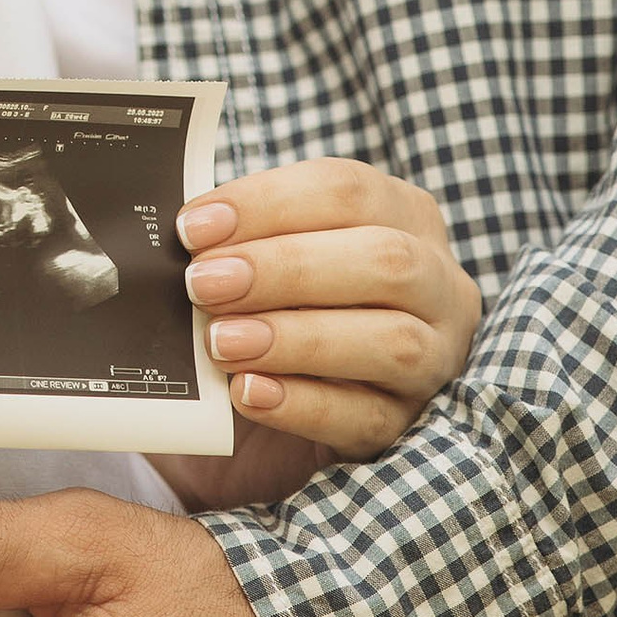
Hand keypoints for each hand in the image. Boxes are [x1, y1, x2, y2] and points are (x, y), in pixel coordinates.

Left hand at [157, 157, 480, 513]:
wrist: (268, 423)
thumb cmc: (269, 310)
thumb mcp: (259, 263)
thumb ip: (235, 240)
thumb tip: (181, 228)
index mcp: (403, 215)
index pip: (347, 190)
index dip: (268, 203)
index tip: (194, 226)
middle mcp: (436, 283)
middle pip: (383, 260)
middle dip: (286, 268)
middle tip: (205, 284)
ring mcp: (433, 359)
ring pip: (391, 341)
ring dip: (296, 337)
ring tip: (222, 342)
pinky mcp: (408, 425)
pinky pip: (366, 417)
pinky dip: (303, 403)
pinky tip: (248, 392)